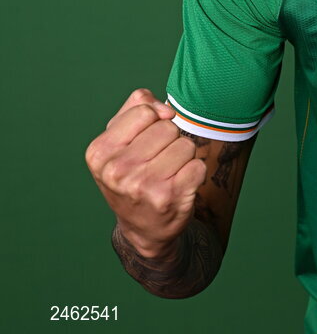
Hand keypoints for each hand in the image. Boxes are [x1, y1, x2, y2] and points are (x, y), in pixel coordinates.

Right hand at [85, 89, 206, 257]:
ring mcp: (143, 186)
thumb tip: (165, 110)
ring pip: (186, 145)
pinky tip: (179, 185)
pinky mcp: (169, 198)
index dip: (154, 120)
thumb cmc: (133, 173)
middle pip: (168, 127)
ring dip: (183, 156)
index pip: (145, 111)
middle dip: (169, 139)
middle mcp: (117, 171)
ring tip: (168, 173)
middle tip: (157, 161)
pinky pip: (199, 165)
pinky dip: (194, 172)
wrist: (143, 227)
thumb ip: (138, 106)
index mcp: (99, 152)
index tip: (146, 139)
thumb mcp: (120, 139)